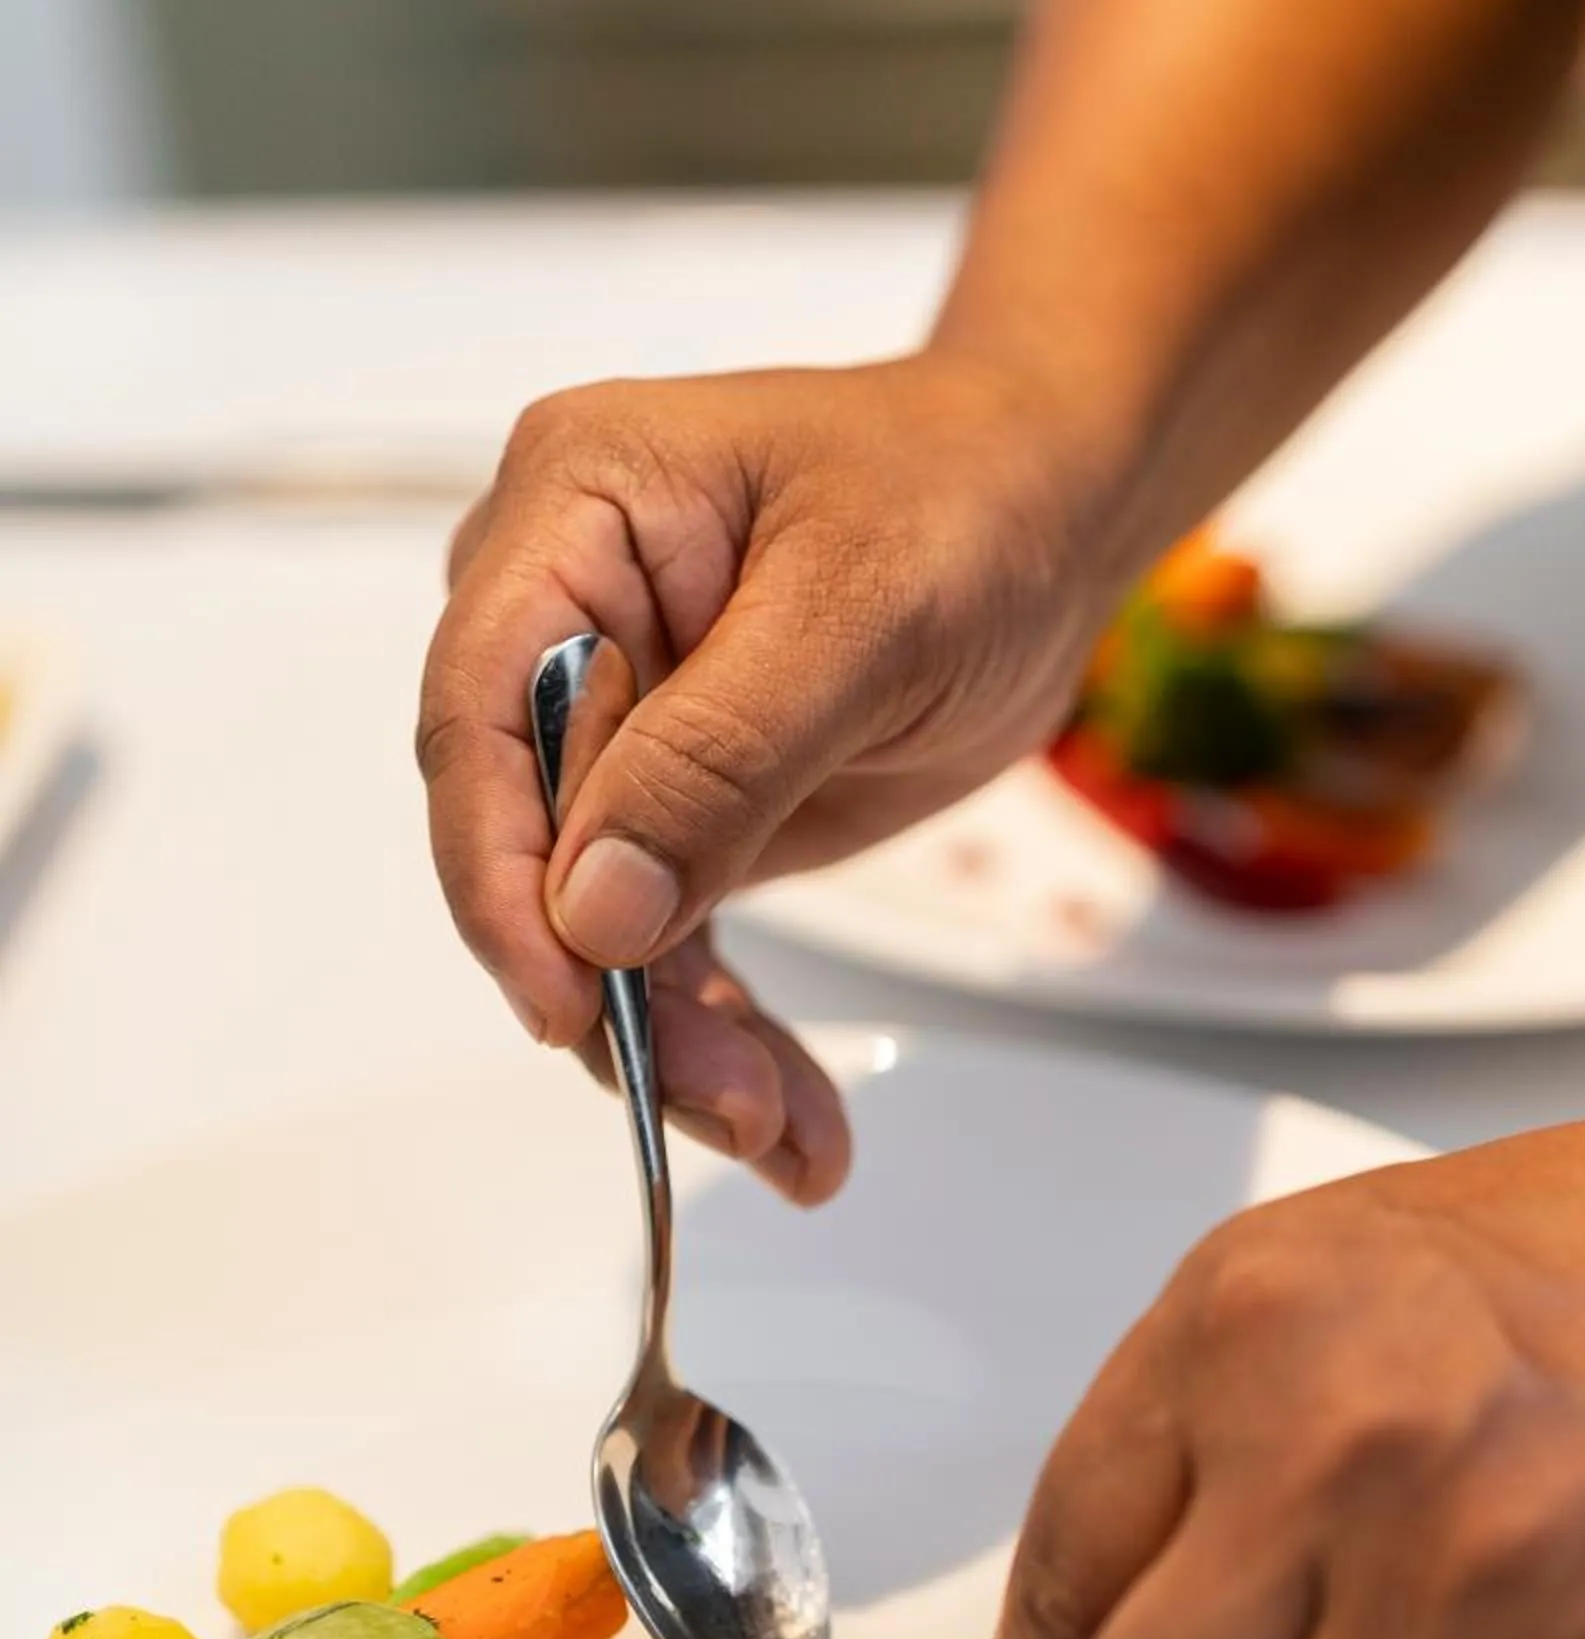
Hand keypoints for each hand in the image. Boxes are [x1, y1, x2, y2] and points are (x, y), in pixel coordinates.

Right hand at [419, 351, 1115, 1199]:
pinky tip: (793, 1130)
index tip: (565, 1000)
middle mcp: (564, 622)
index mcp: (569, 516)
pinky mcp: (680, 812)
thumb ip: (722, 754)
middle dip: (615, 991)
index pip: (478, 715)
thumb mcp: (861, 609)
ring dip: (680, 1046)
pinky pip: (673, 945)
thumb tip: (593, 907)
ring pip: (598, 922)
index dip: (501, 873)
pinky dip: (728, 1040)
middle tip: (725, 1106)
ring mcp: (618, 725)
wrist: (1051, 509)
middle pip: (529, 842)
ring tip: (785, 1139)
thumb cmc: (965, 499)